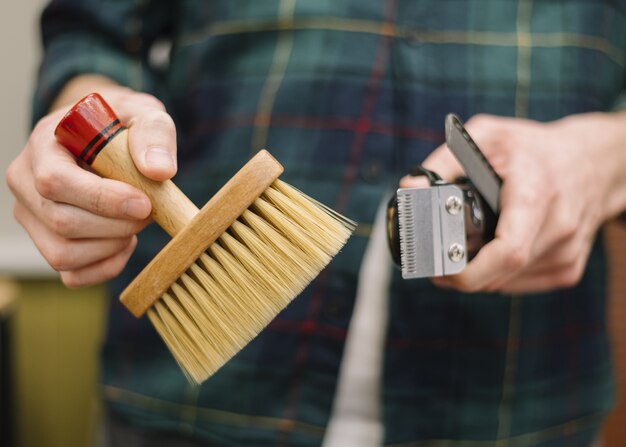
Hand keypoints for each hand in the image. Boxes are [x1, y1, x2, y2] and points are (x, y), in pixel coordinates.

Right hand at [5, 80, 177, 286]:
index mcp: (44, 144)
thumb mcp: (143, 114)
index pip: (55, 181)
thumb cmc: (123, 126)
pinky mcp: (47, 243)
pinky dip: (106, 266)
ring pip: (63, 254)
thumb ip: (154, 134)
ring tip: (136, 223)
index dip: (103, 199)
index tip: (144, 202)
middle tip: (148, 211)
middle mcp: (25, 182)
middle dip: (117, 225)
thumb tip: (159, 170)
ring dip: (112, 246)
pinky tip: (124, 242)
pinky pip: (72, 274)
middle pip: (62, 223)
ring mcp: (32, 217)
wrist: (107, 140)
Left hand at [401, 112, 625, 293]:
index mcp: (537, 194)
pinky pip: (523, 284)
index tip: (440, 271)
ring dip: (481, 276)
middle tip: (436, 264)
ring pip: (510, 283)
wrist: (594, 160)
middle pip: (503, 272)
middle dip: (463, 275)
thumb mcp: (487, 136)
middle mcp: (559, 226)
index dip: (471, 272)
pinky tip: (492, 256)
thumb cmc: (533, 148)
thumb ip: (444, 162)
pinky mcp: (570, 267)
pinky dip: (501, 277)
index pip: (509, 250)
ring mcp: (569, 251)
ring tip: (461, 254)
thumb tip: (409, 187)